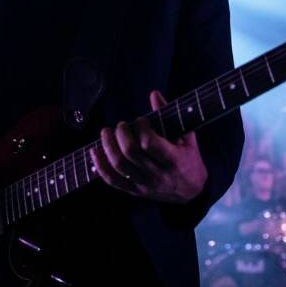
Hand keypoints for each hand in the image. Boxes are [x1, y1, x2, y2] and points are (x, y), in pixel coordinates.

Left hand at [90, 90, 207, 203]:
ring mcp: (145, 185)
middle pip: (130, 153)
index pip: (150, 143)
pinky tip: (94, 151)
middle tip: (121, 124)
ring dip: (108, 146)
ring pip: (119, 166)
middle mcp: (158, 175)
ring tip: (106, 132)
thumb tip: (154, 94)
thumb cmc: (190, 159)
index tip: (141, 120)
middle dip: (121, 134)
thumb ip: (170, 115)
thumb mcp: (187, 137)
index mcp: (173, 160)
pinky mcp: (135, 192)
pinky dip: (100, 166)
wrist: (191, 192)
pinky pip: (113, 181)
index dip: (141, 127)